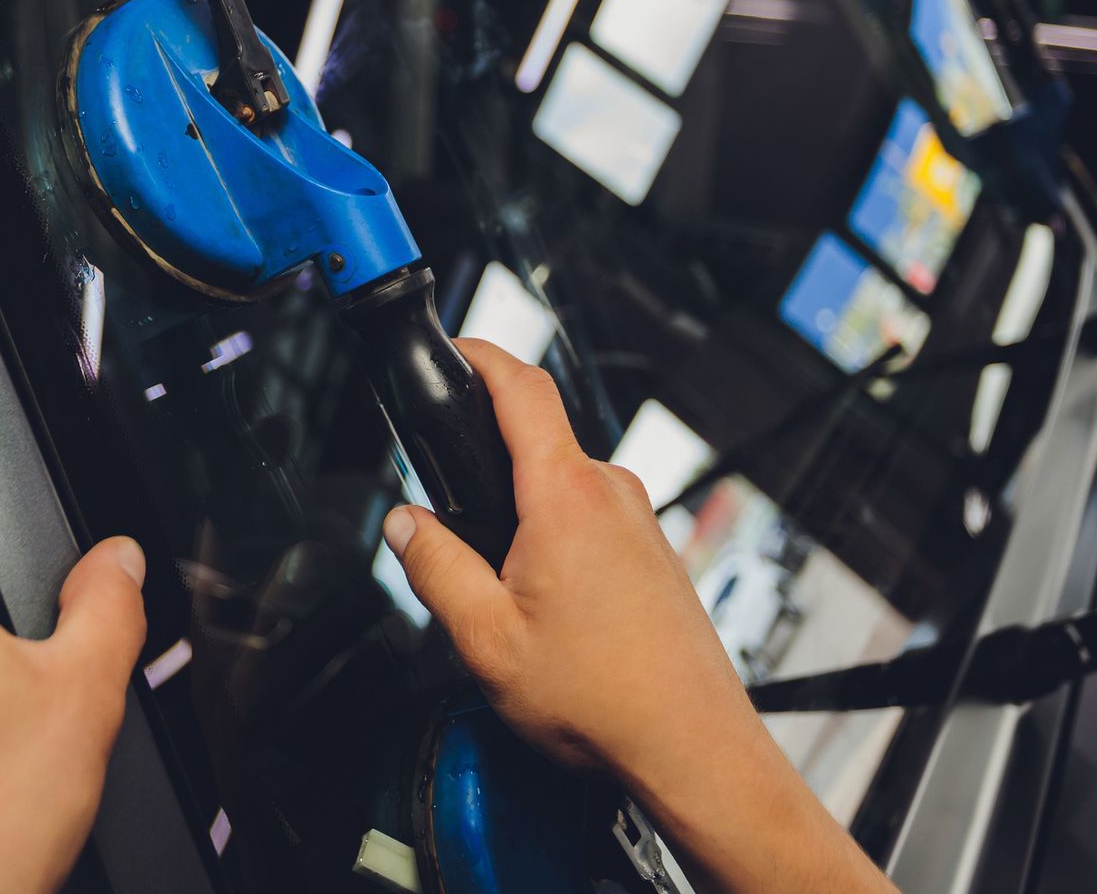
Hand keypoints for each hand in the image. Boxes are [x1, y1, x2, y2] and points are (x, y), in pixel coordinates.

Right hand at [383, 341, 893, 893]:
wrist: (692, 747)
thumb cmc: (605, 701)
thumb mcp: (486, 639)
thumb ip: (435, 569)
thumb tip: (404, 525)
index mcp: (566, 498)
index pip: (522, 388)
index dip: (481, 354)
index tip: (453, 349)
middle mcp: (611, 496)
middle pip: (537, 441)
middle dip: (487, 466)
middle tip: (451, 516)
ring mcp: (640, 522)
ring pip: (562, 489)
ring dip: (523, 517)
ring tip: (503, 593)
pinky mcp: (653, 552)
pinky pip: (590, 521)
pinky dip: (555, 543)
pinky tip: (549, 612)